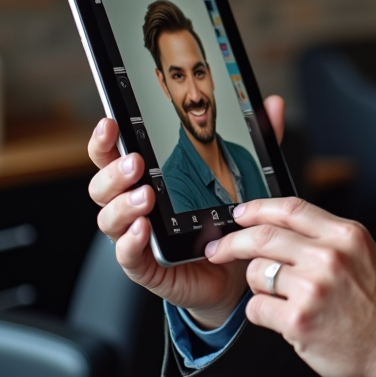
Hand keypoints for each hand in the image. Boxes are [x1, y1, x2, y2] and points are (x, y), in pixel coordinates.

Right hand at [87, 94, 286, 328]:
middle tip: (135, 162)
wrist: (230, 271)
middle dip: (114, 171)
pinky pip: (127, 256)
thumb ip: (253, 142)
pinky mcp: (144, 267)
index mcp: (145, 178)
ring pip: (108, 218)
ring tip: (145, 196)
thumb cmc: (223, 220)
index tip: (111, 123)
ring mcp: (134, 236)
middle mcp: (132, 205)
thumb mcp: (240, 176)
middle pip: (102, 185)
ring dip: (123, 205)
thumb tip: (273, 105)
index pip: (112, 154)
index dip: (105, 139)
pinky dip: (130, 243)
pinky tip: (143, 230)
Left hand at [205, 198, 375, 376]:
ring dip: (256, 284)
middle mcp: (329, 256)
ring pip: (257, 273)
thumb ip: (344, 243)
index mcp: (347, 236)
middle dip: (234, 241)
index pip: (291, 208)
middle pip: (264, 236)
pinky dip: (260, 313)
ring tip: (272, 295)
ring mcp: (312, 288)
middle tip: (220, 248)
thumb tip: (312, 233)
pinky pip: (257, 308)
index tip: (240, 213)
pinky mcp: (298, 320)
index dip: (258, 208)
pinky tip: (279, 318)